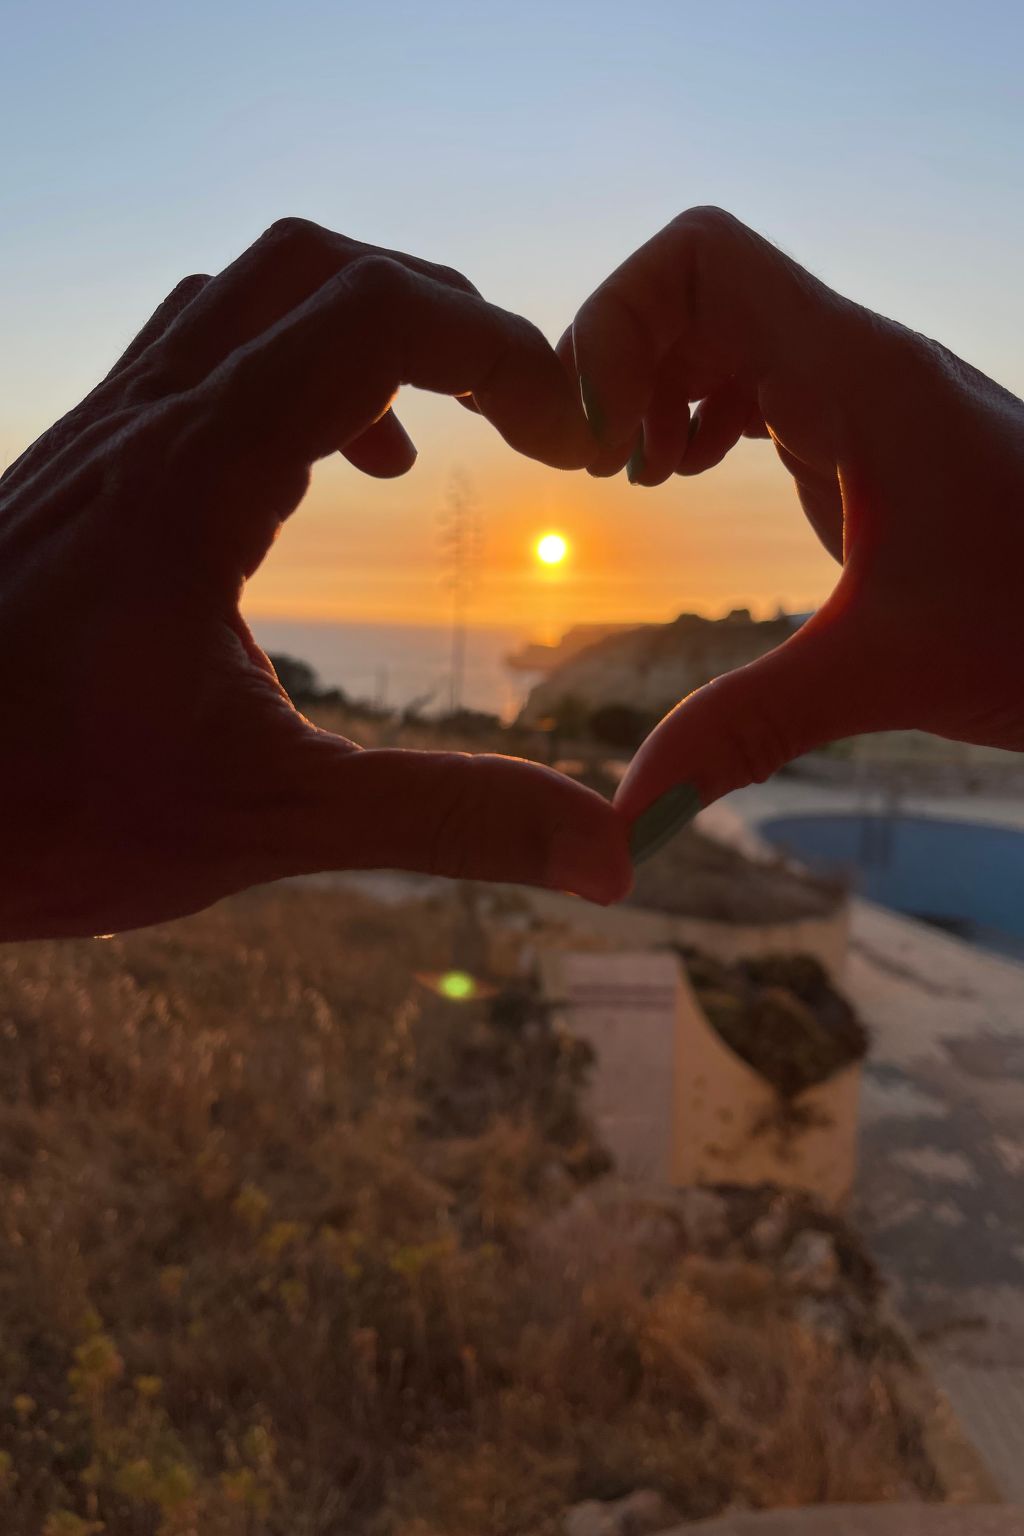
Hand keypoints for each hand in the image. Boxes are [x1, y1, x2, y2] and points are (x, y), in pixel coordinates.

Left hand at [0, 218, 629, 938]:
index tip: (568, 437)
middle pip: (316, 267)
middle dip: (443, 316)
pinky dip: (283, 372)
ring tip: (423, 446)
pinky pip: (191, 354)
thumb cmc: (41, 813)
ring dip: (356, 332)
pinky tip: (305, 481)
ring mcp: (97, 439)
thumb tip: (606, 851)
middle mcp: (141, 427)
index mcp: (193, 481)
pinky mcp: (76, 473)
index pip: (378, 316)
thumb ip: (446, 819)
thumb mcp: (267, 820)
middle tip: (515, 418)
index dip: (502, 350)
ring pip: (244, 295)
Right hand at [560, 207, 1023, 833]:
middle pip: (691, 289)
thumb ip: (745, 731)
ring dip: (654, 385)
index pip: (699, 259)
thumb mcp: (887, 676)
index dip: (615, 325)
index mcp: (862, 382)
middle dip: (616, 363)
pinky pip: (757, 377)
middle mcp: (861, 366)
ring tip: (636, 478)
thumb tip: (628, 822)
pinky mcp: (871, 435)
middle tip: (593, 471)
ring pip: (722, 326)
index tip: (597, 447)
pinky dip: (698, 410)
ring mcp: (867, 394)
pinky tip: (687, 477)